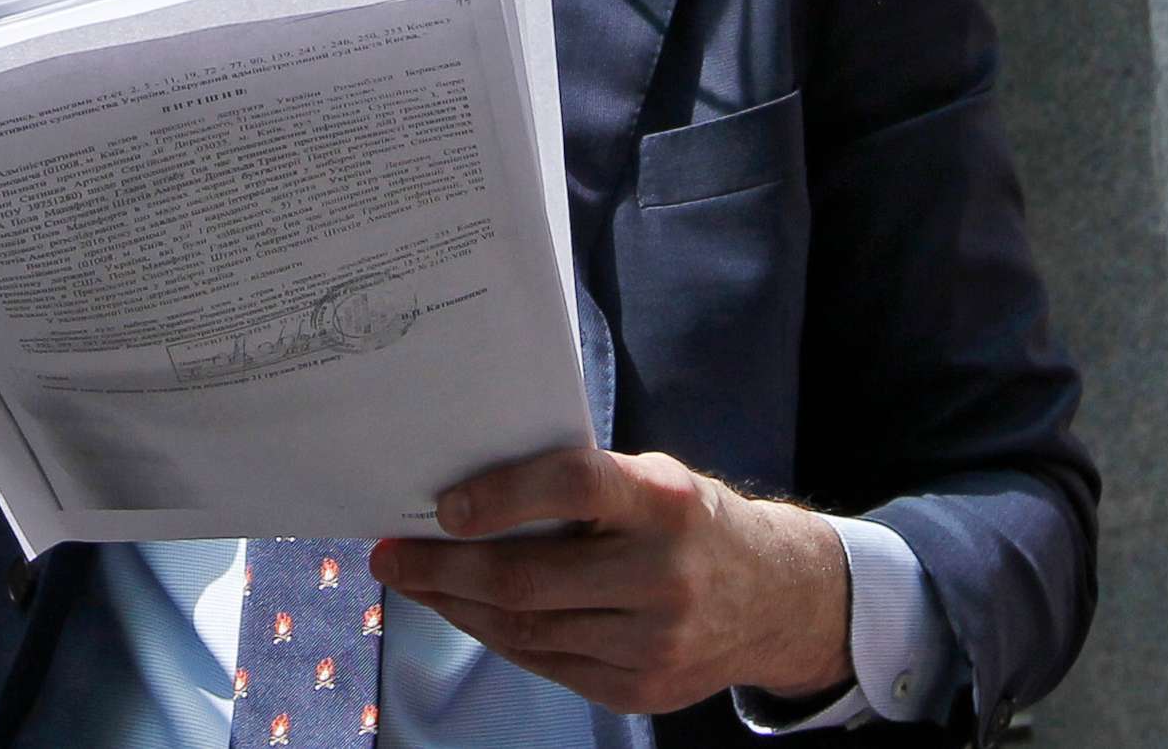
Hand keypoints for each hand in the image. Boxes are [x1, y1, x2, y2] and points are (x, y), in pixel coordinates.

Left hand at [369, 447, 851, 714]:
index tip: (444, 506)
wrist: (777, 598)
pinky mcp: (644, 688)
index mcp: (666, 501)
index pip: (573, 487)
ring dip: (457, 606)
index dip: (503, 495)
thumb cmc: (689, 521)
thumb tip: (465, 493)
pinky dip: (495, 637)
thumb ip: (578, 484)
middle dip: (444, 569)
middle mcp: (665, 575)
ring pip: (528, 630)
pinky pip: (547, 664)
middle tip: (390, 555)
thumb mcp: (651, 480)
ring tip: (414, 582)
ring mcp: (656, 641)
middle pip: (531, 579)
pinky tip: (465, 613)